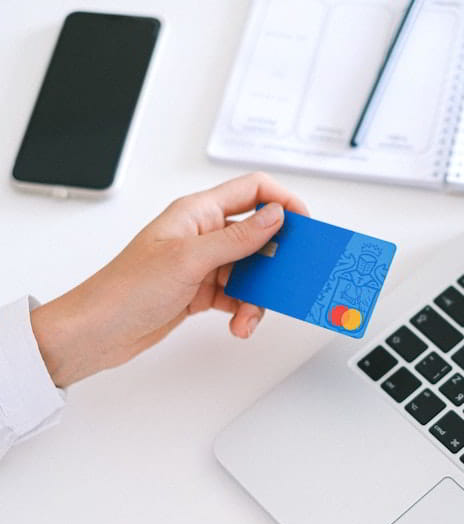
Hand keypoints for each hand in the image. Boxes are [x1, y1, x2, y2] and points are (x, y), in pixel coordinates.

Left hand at [31, 173, 307, 386]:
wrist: (99, 332)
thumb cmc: (126, 289)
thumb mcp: (189, 260)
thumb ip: (237, 238)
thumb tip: (275, 216)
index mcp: (197, 212)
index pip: (251, 191)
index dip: (282, 201)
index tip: (304, 224)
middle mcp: (201, 234)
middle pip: (257, 235)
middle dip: (273, 261)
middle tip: (286, 279)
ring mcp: (201, 263)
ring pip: (250, 271)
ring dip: (256, 295)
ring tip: (247, 316)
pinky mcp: (199, 290)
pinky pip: (236, 295)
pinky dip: (243, 310)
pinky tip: (237, 324)